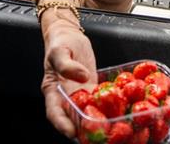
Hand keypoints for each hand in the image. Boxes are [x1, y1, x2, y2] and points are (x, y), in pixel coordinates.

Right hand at [40, 2, 96, 137]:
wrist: (70, 35)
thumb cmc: (61, 42)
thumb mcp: (61, 50)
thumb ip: (68, 65)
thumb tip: (82, 76)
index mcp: (53, 90)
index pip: (54, 112)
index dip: (61, 124)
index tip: (71, 133)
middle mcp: (65, 96)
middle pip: (71, 118)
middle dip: (81, 130)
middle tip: (93, 138)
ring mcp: (78, 94)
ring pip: (85, 112)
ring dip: (94, 123)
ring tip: (108, 131)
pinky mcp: (90, 89)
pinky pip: (97, 101)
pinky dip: (105, 109)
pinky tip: (117, 114)